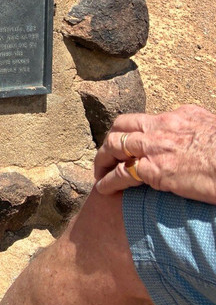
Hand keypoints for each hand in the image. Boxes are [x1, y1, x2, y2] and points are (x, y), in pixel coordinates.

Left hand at [94, 105, 215, 203]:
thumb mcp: (211, 126)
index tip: (126, 141)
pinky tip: (103, 188)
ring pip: (114, 146)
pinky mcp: (153, 170)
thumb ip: (196, 125)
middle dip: (110, 140)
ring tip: (100, 172)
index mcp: (177, 116)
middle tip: (107, 155)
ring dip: (103, 159)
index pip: (144, 119)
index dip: (130, 130)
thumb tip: (194, 129)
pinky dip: (108, 181)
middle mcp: (160, 127)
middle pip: (121, 126)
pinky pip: (121, 174)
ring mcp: (153, 147)